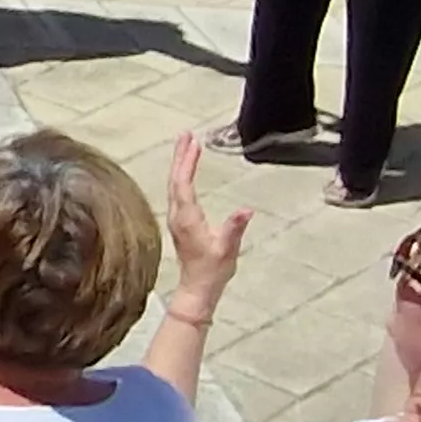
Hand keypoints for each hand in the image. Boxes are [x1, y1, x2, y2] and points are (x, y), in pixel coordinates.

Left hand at [164, 133, 250, 315]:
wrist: (198, 287)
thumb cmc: (212, 270)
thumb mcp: (227, 249)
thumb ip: (234, 228)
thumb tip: (245, 211)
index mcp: (187, 218)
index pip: (183, 184)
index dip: (186, 162)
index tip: (192, 143)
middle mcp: (178, 215)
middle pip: (175, 179)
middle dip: (181, 155)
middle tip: (186, 134)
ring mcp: (177, 218)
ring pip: (175, 185)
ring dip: (180, 164)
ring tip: (186, 145)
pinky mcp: (180, 222)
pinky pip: (177, 192)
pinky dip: (181, 176)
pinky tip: (185, 171)